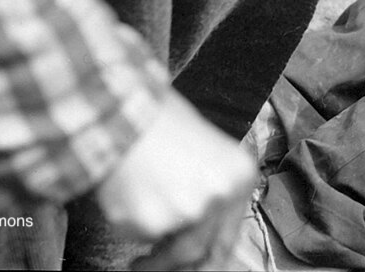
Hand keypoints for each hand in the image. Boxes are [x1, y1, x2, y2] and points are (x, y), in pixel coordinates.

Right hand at [93, 92, 255, 270]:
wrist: (124, 109)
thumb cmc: (161, 126)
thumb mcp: (206, 154)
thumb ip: (212, 194)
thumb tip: (205, 241)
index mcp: (240, 177)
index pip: (228, 237)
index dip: (208, 259)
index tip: (193, 268)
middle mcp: (221, 196)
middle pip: (200, 252)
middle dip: (175, 265)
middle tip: (152, 264)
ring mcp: (189, 211)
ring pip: (169, 251)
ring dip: (152, 254)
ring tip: (139, 221)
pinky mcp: (153, 221)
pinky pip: (140, 236)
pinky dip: (130, 223)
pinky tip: (128, 194)